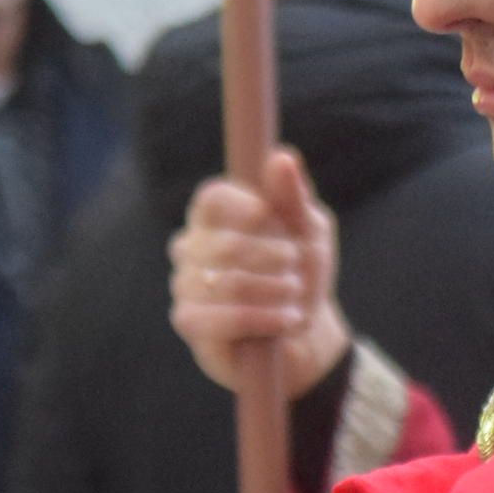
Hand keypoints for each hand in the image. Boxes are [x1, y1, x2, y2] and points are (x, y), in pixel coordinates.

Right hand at [168, 149, 350, 394]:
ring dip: (277, 292)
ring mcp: (184, 284)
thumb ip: (293, 197)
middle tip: (298, 272)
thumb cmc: (300, 274)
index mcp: (214, 216)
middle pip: (228, 244)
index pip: (212, 198)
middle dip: (278, 260)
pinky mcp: (188, 322)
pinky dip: (265, 318)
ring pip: (230, 283)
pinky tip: (287, 321)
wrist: (301, 335)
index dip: (245, 208)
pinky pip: (223, 317)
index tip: (273, 219)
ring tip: (295, 298)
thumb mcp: (309, 232)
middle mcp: (190, 246)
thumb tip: (281, 157)